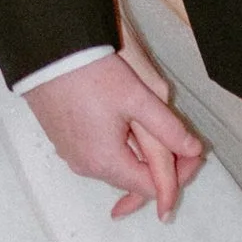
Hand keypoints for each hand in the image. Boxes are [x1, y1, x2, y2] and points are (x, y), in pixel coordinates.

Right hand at [24, 46, 205, 221]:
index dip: (176, 178)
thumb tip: (194, 150)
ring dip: (137, 157)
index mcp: (105, 161)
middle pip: (131, 180)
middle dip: (158, 168)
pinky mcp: (63, 142)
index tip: (193, 161)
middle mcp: (86, 166)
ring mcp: (71, 155)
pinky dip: (116, 149)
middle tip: (182, 148)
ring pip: (115, 167)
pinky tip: (126, 127)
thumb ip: (169, 128)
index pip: (149, 187)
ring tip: (157, 135)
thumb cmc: (89, 73)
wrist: (46, 54)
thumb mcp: (138, 98)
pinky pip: (97, 155)